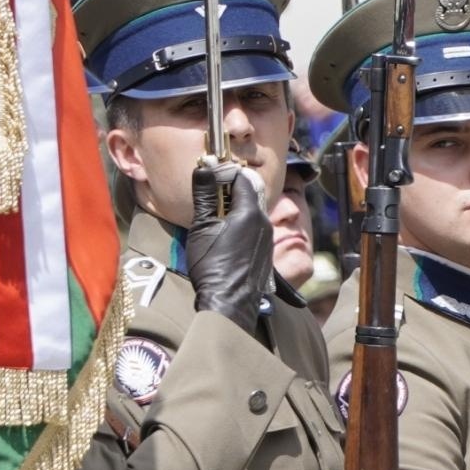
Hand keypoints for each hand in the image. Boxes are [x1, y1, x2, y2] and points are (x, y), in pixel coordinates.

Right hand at [187, 162, 273, 330]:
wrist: (229, 302)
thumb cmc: (212, 264)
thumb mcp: (202, 226)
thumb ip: (205, 195)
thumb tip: (204, 166)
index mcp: (250, 212)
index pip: (241, 178)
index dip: (224, 172)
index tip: (208, 175)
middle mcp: (264, 222)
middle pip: (249, 193)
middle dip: (228, 190)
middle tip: (208, 196)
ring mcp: (267, 238)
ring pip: (251, 211)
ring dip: (233, 207)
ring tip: (213, 217)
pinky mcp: (264, 251)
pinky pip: (254, 227)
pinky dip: (239, 223)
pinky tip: (224, 235)